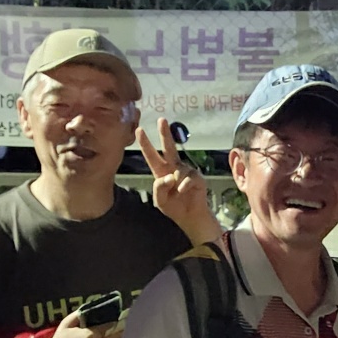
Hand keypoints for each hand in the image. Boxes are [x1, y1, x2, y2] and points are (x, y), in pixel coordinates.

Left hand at [137, 118, 222, 245]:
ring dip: (176, 183)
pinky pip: (189, 178)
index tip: (139, 129)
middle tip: (161, 119)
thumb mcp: (160, 201)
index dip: (146, 143)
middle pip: (169, 148)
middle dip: (165, 134)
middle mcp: (174, 168)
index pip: (152, 156)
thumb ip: (159, 188)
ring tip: (178, 194)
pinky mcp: (197, 177)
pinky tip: (184, 192)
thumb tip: (169, 176)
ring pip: (178, 170)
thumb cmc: (174, 208)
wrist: (190, 217)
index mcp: (161, 172)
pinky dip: (185, 186)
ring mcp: (186, 171)